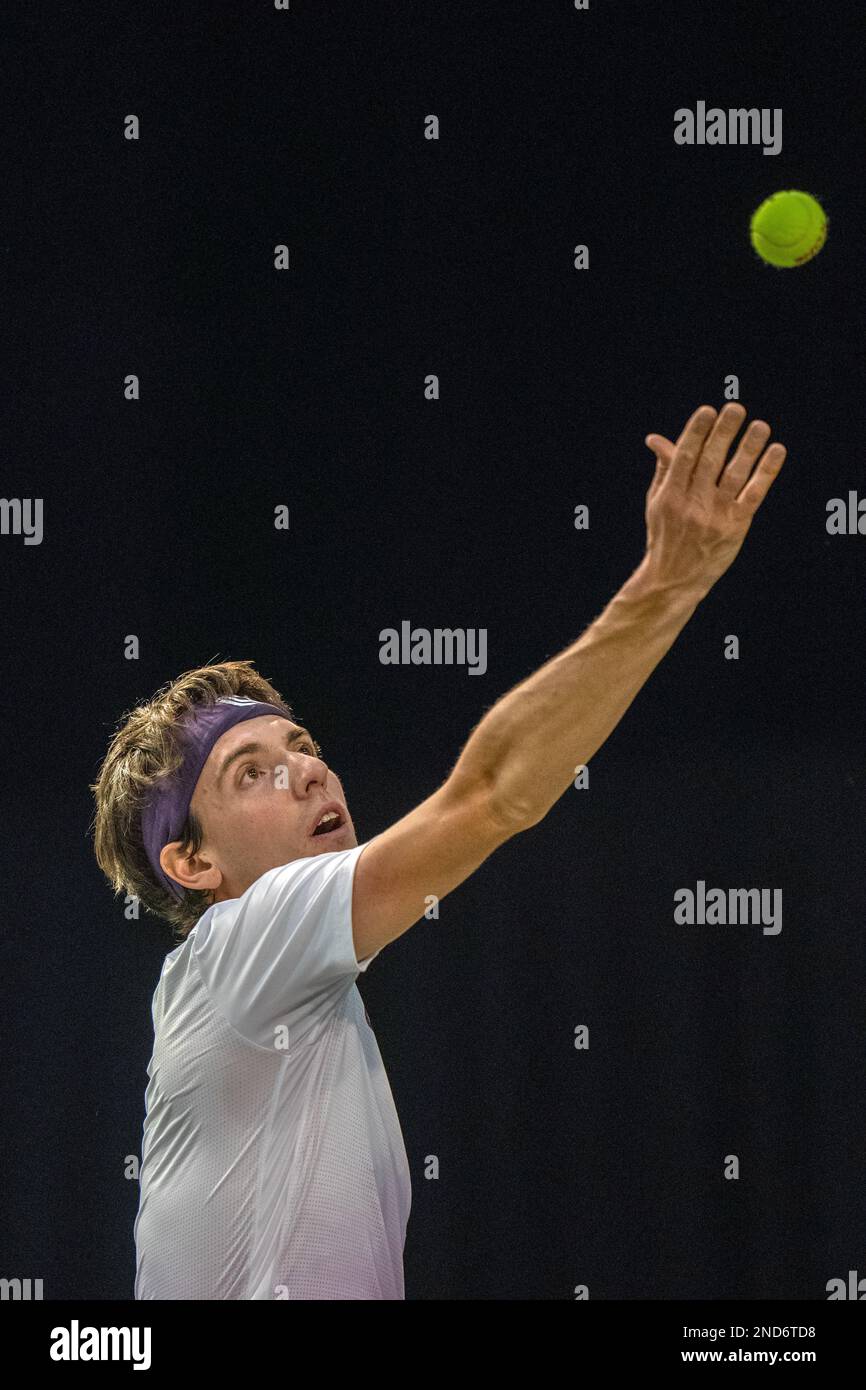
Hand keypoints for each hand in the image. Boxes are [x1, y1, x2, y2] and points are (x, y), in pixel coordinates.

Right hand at [641, 402, 786, 595]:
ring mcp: (715, 516)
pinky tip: (776, 451)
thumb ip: (664, 469)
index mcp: (670, 495)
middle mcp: (692, 504)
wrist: (675, 580)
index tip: (708, 411)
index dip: (696, 432)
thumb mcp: (657, 503)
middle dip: (724, 433)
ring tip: (760, 426)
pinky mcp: (736, 527)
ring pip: (735, 475)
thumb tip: (656, 438)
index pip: (684, 457)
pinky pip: (754, 494)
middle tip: (736, 408)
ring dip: (749, 448)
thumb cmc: (665, 536)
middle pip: (710, 461)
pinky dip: (766, 471)